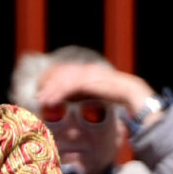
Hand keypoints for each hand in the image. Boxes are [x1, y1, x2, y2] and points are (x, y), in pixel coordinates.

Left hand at [36, 61, 154, 117]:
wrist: (133, 94)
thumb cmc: (121, 96)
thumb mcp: (102, 94)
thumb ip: (91, 95)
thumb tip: (82, 103)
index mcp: (91, 72)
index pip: (69, 75)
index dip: (57, 83)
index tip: (47, 91)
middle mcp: (88, 70)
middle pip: (63, 76)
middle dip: (50, 86)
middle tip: (40, 96)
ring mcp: (88, 75)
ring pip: (63, 82)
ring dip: (51, 91)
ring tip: (42, 101)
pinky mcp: (89, 82)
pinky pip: (69, 88)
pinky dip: (58, 95)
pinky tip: (51, 102)